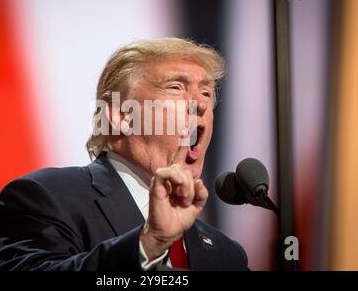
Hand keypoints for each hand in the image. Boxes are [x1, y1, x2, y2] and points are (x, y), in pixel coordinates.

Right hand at [139, 132, 208, 260]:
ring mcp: (161, 180)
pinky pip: (165, 172)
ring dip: (185, 186)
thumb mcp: (197, 206)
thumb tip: (199, 181)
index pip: (180, 156)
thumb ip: (201, 193)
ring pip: (177, 169)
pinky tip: (178, 192)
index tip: (185, 126)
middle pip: (184, 166)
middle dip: (191, 184)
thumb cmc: (178, 218)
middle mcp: (169, 177)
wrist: (168, 232)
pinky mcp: (155, 185)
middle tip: (187, 200)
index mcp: (178, 179)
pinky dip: (176, 181)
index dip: (183, 143)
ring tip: (183, 199)